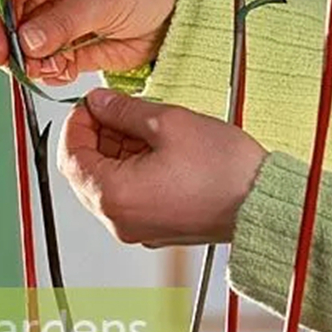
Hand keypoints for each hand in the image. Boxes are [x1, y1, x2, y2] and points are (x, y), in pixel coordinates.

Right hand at [0, 0, 176, 84]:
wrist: (168, 15)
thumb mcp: (100, 1)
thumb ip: (62, 23)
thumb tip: (26, 42)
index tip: (1, 51)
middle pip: (0, 21)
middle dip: (12, 48)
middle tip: (29, 67)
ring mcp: (45, 18)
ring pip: (16, 47)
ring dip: (34, 63)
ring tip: (63, 65)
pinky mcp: (57, 45)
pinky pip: (38, 64)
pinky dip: (49, 72)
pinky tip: (70, 68)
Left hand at [57, 88, 267, 247]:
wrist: (262, 203)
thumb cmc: (224, 171)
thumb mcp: (169, 122)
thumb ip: (124, 110)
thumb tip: (100, 102)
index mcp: (114, 196)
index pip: (69, 157)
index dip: (76, 123)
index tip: (90, 104)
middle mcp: (119, 219)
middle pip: (84, 173)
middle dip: (95, 137)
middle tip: (114, 109)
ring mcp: (137, 228)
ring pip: (106, 185)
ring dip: (115, 152)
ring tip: (141, 126)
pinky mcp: (155, 229)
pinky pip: (128, 197)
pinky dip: (130, 171)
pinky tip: (154, 148)